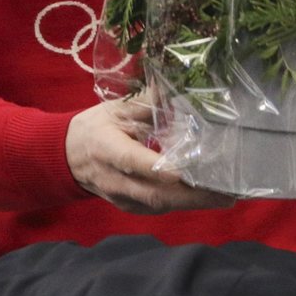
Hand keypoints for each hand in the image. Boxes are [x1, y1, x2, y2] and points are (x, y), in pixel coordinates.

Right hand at [66, 99, 235, 214]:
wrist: (67, 157)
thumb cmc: (94, 128)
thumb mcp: (116, 109)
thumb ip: (146, 102)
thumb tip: (176, 87)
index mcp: (108, 150)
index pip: (136, 162)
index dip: (162, 169)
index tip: (189, 171)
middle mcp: (115, 180)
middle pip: (156, 193)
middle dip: (194, 195)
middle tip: (228, 191)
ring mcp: (123, 198)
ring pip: (161, 205)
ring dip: (195, 202)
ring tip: (227, 194)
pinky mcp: (132, 208)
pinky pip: (160, 208)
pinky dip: (184, 203)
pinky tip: (207, 195)